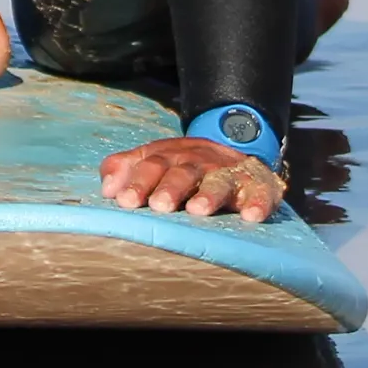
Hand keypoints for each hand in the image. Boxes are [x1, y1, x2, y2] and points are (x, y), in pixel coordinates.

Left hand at [99, 137, 285, 223]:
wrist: (232, 151)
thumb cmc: (182, 165)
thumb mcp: (152, 161)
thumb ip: (126, 169)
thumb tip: (106, 189)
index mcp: (170, 157)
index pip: (151, 165)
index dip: (138, 182)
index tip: (125, 202)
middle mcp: (199, 162)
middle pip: (183, 172)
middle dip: (170, 187)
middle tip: (159, 206)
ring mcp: (229, 173)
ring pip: (218, 180)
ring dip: (209, 194)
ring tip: (198, 210)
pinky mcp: (258, 185)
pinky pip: (260, 192)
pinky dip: (257, 202)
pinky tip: (250, 216)